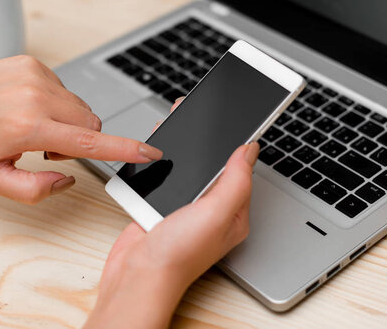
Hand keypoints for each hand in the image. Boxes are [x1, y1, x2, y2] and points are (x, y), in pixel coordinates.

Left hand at [0, 55, 161, 202]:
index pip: (89, 140)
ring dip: (68, 121)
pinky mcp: (33, 63)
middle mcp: (37, 95)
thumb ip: (36, 190)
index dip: (125, 148)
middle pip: (91, 122)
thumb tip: (68, 176)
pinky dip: (55, 103)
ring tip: (33, 126)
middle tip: (45, 148)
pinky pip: (65, 89)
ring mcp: (36, 74)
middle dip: (80, 139)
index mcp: (29, 127)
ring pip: (80, 106)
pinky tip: (27, 108)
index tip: (151, 151)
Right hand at [85, 99, 259, 328]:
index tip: (238, 118)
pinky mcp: (165, 206)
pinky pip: (170, 176)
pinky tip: (161, 147)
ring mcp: (188, 208)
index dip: (239, 143)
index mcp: (233, 213)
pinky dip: (166, 160)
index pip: (242, 170)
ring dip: (187, 147)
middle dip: (209, 139)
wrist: (137, 275)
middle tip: (204, 111)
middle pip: (215, 165)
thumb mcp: (216, 213)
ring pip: (191, 168)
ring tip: (182, 120)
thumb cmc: (178, 255)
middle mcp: (212, 210)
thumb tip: (249, 149)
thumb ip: (235, 180)